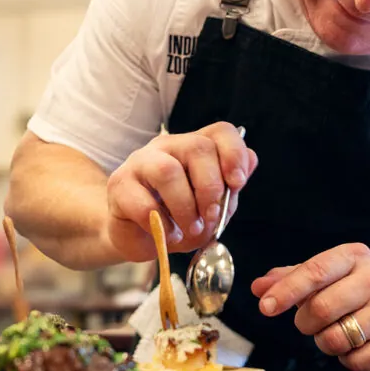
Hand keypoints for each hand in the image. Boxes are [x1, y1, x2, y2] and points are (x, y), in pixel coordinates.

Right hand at [105, 122, 257, 261]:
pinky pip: (144, 202)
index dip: (234, 154)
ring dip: (185, 207)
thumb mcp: (212, 207)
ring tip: (189, 229)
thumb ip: (230, 187)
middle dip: (211, 189)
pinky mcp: (120, 186)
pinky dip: (162, 225)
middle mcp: (168, 147)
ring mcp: (140, 162)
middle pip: (197, 148)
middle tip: (210, 218)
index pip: (221, 132)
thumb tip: (250, 160)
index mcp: (194, 147)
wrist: (137, 238)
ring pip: (168, 170)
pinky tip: (168, 235)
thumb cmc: (177, 219)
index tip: (238, 183)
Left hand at [251, 243, 369, 370]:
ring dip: (324, 342)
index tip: (265, 307)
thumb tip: (258, 287)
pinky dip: (347, 359)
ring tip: (336, 331)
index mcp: (356, 256)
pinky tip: (357, 345)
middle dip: (305, 323)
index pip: (315, 271)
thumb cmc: (353, 291)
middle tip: (310, 322)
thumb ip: (289, 279)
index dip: (286, 291)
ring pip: (335, 339)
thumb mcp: (325, 276)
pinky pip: (354, 361)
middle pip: (321, 309)